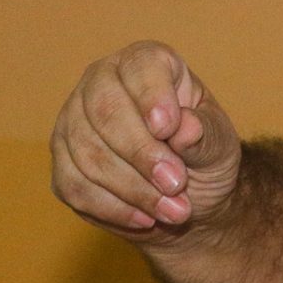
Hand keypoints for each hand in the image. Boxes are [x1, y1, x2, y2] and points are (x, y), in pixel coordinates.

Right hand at [50, 40, 244, 244]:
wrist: (184, 197)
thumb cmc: (203, 154)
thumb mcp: (219, 144)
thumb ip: (205, 134)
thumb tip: (185, 128)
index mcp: (145, 63)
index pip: (140, 66)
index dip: (151, 96)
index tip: (169, 129)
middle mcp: (100, 82)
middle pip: (105, 110)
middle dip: (141, 153)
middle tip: (177, 184)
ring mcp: (73, 121)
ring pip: (87, 153)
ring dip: (133, 189)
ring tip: (174, 211)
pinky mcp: (62, 163)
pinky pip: (74, 186)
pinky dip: (112, 208)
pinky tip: (144, 219)